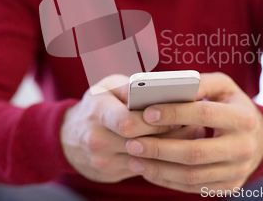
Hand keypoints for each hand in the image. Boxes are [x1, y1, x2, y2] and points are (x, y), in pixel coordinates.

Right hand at [60, 74, 206, 182]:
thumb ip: (131, 87)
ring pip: (146, 158)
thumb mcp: (107, 87)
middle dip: (170, 134)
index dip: (155, 120)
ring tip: (194, 133)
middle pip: (142, 142)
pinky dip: (161, 158)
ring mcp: (102, 161)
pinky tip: (177, 148)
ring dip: (172, 147)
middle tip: (195, 124)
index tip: (177, 114)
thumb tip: (164, 88)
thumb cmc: (96, 105)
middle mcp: (97, 139)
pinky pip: (142, 168)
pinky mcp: (110, 174)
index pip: (128, 122)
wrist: (67, 137)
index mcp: (97, 112)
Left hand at [125, 72, 262, 192]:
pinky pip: (193, 187)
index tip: (147, 112)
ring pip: (191, 175)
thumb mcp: (224, 87)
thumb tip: (171, 87)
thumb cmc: (231, 105)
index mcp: (243, 117)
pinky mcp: (228, 187)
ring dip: (158, 168)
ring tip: (134, 158)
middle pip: (195, 152)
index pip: (204, 114)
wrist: (258, 139)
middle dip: (159, 148)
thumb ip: (201, 83)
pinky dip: (167, 180)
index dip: (175, 114)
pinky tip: (148, 170)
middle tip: (132, 142)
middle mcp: (244, 147)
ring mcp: (237, 171)